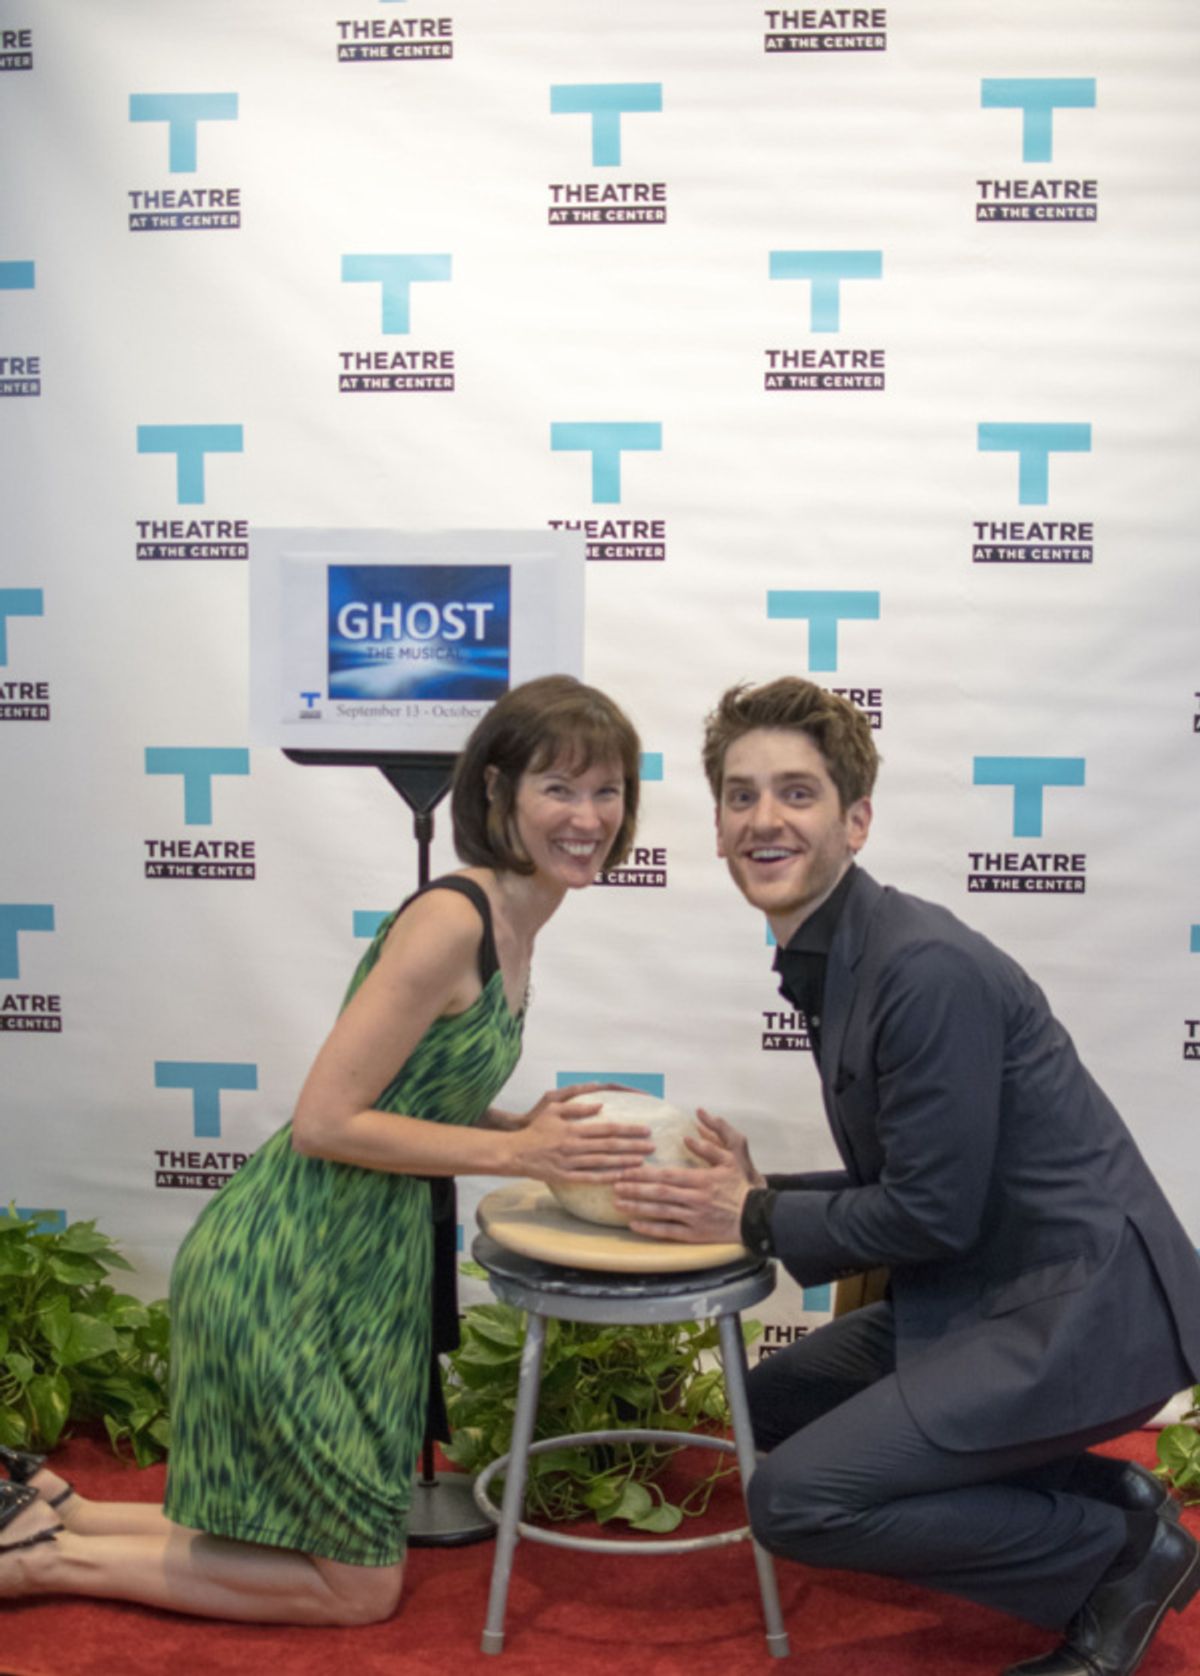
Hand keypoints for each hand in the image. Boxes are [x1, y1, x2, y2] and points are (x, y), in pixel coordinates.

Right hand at [506, 1085, 653, 1184]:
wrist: (515, 1153)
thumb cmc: (535, 1129)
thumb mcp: (552, 1109)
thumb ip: (577, 1106)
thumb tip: (600, 1105)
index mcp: (573, 1129)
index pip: (607, 1129)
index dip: (628, 1130)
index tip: (645, 1130)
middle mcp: (574, 1146)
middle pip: (609, 1147)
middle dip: (633, 1146)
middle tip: (652, 1146)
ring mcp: (570, 1163)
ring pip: (603, 1163)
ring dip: (624, 1162)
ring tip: (643, 1161)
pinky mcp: (565, 1177)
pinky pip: (590, 1178)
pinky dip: (606, 1178)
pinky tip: (621, 1176)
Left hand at [611, 1108, 757, 1243]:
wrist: (755, 1217)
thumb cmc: (740, 1187)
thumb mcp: (729, 1161)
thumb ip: (709, 1147)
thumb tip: (687, 1136)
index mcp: (700, 1180)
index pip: (666, 1176)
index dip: (644, 1173)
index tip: (626, 1170)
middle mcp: (694, 1199)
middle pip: (659, 1193)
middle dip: (634, 1189)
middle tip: (614, 1184)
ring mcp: (694, 1218)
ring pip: (660, 1212)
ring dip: (637, 1207)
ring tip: (618, 1203)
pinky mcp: (695, 1234)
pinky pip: (669, 1231)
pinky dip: (650, 1228)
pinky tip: (634, 1225)